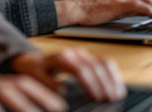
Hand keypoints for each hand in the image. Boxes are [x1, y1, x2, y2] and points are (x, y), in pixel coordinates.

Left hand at [11, 48, 125, 102]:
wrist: (34, 60)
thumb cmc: (36, 71)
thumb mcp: (38, 77)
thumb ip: (50, 83)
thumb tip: (64, 90)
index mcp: (63, 57)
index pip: (81, 69)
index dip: (91, 83)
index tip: (98, 97)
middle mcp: (75, 53)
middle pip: (95, 65)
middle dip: (105, 83)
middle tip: (112, 98)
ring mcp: (82, 53)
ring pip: (102, 62)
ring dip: (112, 78)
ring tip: (118, 93)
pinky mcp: (87, 57)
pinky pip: (104, 62)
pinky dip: (113, 73)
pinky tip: (117, 84)